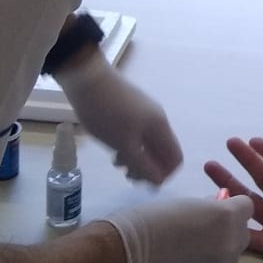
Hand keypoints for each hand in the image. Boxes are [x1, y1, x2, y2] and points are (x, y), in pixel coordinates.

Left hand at [54, 47, 182, 183]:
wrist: (87, 79)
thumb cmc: (106, 114)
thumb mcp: (124, 144)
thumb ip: (143, 165)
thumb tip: (159, 182)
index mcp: (161, 127)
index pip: (175, 158)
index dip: (164, 175)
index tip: (144, 184)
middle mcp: (157, 119)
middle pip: (162, 152)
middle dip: (148, 168)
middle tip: (127, 176)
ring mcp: (144, 112)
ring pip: (148, 143)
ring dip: (137, 158)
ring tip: (117, 163)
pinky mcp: (131, 108)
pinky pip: (138, 134)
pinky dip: (130, 145)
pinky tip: (113, 148)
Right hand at [98, 194, 253, 262]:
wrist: (121, 257)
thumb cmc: (147, 221)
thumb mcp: (182, 204)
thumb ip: (206, 208)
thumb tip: (214, 209)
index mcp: (225, 219)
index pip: (246, 207)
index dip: (231, 205)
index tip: (216, 204)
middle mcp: (227, 247)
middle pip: (241, 235)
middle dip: (228, 229)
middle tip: (203, 224)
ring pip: (228, 257)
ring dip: (217, 249)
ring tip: (189, 244)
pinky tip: (179, 261)